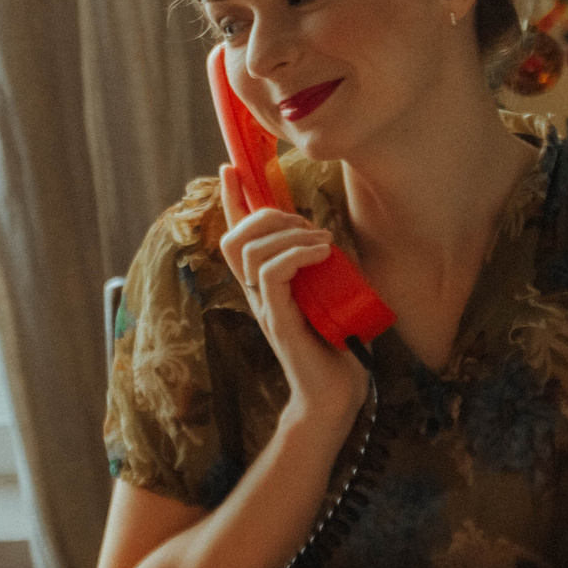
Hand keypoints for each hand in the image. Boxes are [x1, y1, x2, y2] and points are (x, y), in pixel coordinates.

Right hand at [217, 166, 366, 432]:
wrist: (334, 397)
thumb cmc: (336, 348)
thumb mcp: (330, 296)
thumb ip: (322, 270)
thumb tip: (330, 239)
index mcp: (265, 285)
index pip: (237, 237)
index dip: (232, 201)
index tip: (231, 169)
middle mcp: (257, 294)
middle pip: (236, 237)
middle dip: (266, 213)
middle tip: (306, 224)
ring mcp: (265, 307)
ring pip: (251, 250)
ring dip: (288, 233)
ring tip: (322, 241)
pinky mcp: (279, 320)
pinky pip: (271, 273)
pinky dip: (297, 253)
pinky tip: (322, 252)